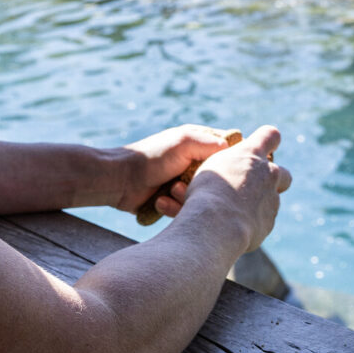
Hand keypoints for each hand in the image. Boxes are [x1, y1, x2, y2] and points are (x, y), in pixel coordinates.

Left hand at [112, 124, 239, 216]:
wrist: (121, 181)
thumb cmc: (151, 158)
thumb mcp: (183, 143)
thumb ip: (209, 143)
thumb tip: (231, 150)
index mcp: (199, 144)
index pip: (227, 150)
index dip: (232, 160)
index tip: (232, 170)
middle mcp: (194, 163)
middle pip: (218, 179)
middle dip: (208, 185)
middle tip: (193, 183)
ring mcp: (186, 183)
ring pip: (204, 197)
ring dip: (189, 197)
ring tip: (172, 189)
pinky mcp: (176, 201)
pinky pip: (189, 209)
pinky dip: (176, 207)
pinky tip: (161, 201)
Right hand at [178, 126, 290, 252]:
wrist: (217, 224)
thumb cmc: (208, 191)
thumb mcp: (212, 166)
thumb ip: (230, 164)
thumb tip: (234, 171)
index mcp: (252, 154)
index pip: (270, 136)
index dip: (268, 140)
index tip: (262, 147)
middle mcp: (269, 174)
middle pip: (284, 174)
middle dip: (273, 180)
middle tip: (254, 186)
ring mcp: (272, 200)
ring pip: (272, 200)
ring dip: (259, 203)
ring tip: (234, 210)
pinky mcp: (269, 222)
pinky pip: (263, 220)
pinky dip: (252, 222)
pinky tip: (234, 225)